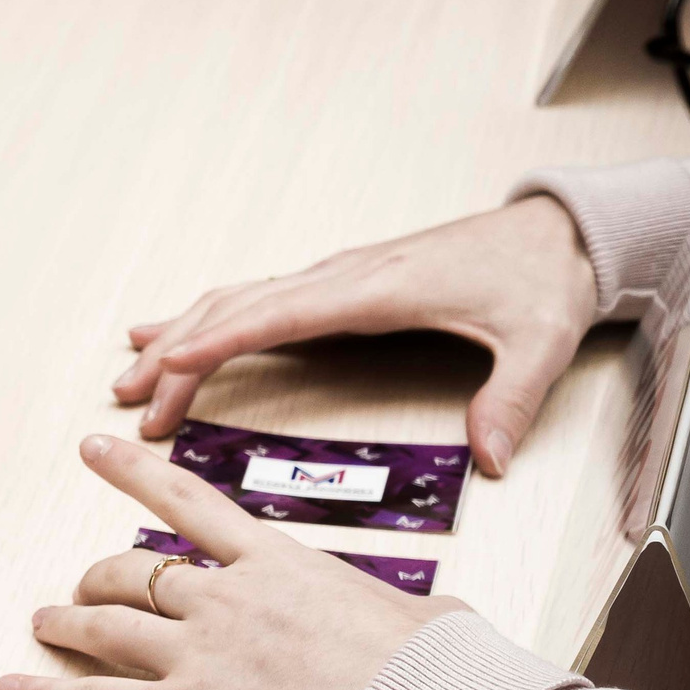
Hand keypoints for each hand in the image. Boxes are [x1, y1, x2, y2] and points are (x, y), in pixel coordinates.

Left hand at [0, 436, 461, 689]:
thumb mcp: (426, 615)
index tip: (93, 448)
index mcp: (273, 562)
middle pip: (136, 571)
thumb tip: (448, 619)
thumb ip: (420, 611)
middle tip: (81, 583)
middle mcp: (223, 597)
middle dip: (99, 575)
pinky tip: (13, 689)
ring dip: (68, 623)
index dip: (131, 472)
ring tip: (44, 623)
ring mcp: (197, 650)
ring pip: (108, 626)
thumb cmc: (427, 663)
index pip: (186, 500)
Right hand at [112, 195, 599, 476]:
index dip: (218, 341)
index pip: (278, 316)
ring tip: (131, 371)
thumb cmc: (542, 277)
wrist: (557, 232)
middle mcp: (344, 276)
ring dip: (180, 335)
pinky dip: (209, 317)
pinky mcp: (340, 284)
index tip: (169, 366)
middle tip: (131, 400)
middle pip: (236, 310)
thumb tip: (492, 456)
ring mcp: (337, 276)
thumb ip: (510, 399)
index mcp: (378, 289)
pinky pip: (257, 298)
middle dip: (176, 354)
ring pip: (237, 300)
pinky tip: (179, 330)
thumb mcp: (540, 341)